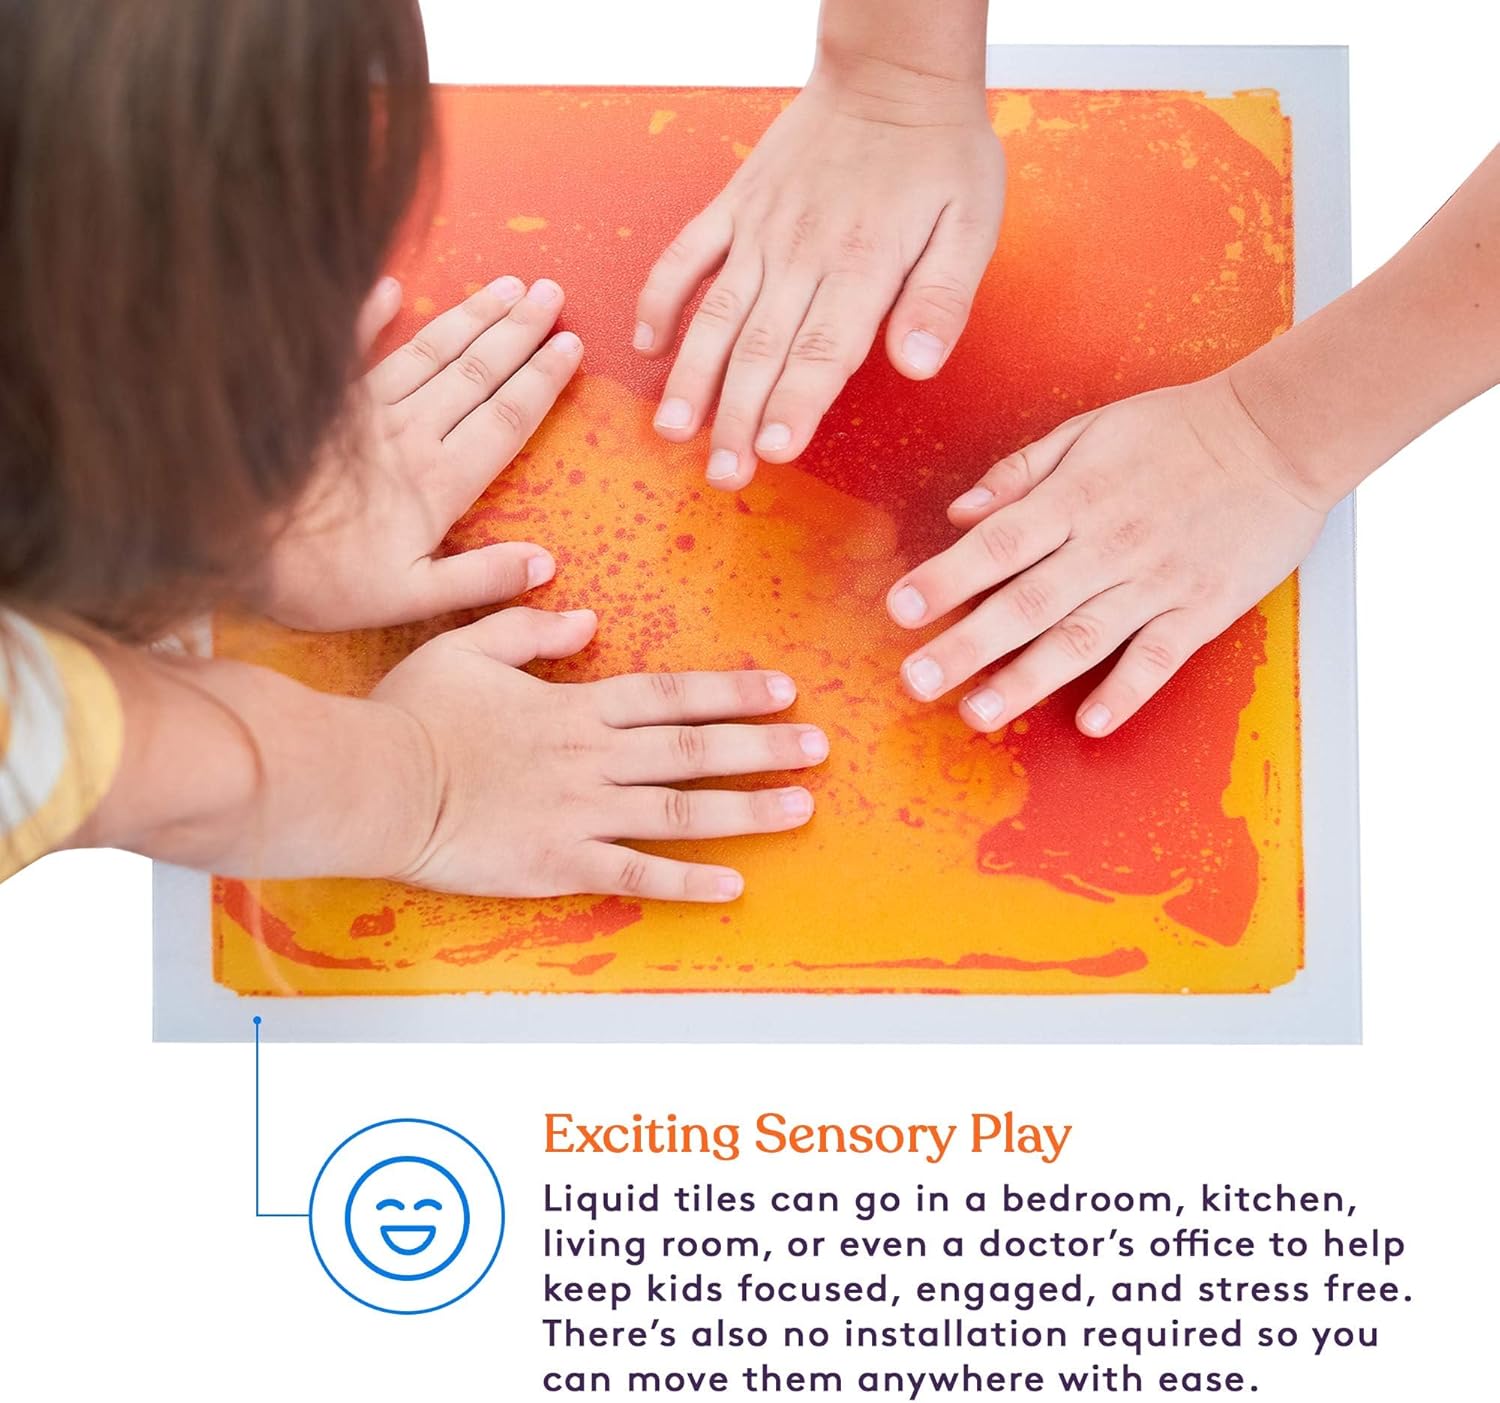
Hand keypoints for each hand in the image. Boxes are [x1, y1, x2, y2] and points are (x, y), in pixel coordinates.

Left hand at [264, 275, 581, 629]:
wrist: (230, 547)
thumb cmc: (321, 583)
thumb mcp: (410, 599)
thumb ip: (480, 579)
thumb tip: (546, 563)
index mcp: (439, 482)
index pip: (505, 420)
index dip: (542, 382)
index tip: (572, 344)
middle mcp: (409, 434)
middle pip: (476, 373)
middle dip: (519, 332)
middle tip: (553, 292)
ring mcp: (363, 412)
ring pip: (431, 353)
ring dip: (473, 317)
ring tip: (511, 286)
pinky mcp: (320, 402)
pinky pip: (351, 347)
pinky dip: (370, 313)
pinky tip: (393, 286)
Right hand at [372, 607, 827, 900]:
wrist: (375, 782)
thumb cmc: (414, 714)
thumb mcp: (468, 646)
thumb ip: (529, 627)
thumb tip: (585, 615)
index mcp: (575, 706)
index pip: (671, 695)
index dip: (732, 691)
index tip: (781, 690)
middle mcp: (593, 758)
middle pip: (694, 749)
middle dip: (763, 747)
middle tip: (818, 747)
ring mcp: (582, 812)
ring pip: (683, 810)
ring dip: (747, 809)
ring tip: (802, 808)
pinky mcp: (560, 863)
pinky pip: (637, 873)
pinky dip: (688, 882)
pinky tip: (734, 886)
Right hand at [634, 68, 1003, 489]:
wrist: (893, 74)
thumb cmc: (939, 154)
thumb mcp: (971, 226)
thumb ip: (941, 301)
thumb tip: (917, 366)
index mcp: (862, 266)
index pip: (822, 352)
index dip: (794, 405)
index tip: (773, 452)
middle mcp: (802, 253)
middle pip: (761, 350)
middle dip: (737, 419)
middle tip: (723, 475)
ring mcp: (760, 230)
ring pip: (715, 314)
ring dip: (691, 377)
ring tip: (672, 430)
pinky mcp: (735, 206)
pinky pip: (685, 254)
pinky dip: (660, 299)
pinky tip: (646, 348)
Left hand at [884, 375, 1328, 735]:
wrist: (1280, 433)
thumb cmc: (1177, 430)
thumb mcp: (1089, 430)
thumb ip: (1019, 473)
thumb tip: (959, 515)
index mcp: (1076, 497)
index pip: (998, 543)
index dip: (946, 577)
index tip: (900, 608)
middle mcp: (1108, 543)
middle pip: (1027, 602)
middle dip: (966, 645)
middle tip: (917, 680)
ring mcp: (1156, 580)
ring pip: (1083, 638)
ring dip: (1028, 680)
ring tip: (978, 713)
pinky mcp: (1202, 608)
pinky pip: (1159, 657)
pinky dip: (1126, 691)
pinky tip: (1089, 722)